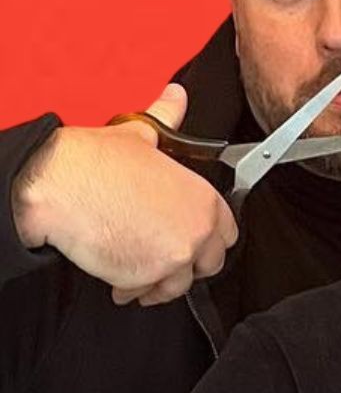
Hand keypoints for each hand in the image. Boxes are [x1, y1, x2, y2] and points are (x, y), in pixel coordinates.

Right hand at [13, 84, 238, 305]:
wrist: (60, 186)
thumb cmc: (97, 162)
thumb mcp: (142, 134)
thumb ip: (167, 119)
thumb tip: (176, 98)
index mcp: (204, 199)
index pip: (228, 233)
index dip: (208, 238)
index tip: (190, 239)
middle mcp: (197, 230)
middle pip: (209, 264)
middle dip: (186, 264)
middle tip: (160, 252)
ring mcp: (174, 257)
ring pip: (177, 286)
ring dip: (157, 280)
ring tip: (136, 265)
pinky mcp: (145, 277)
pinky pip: (144, 294)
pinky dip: (130, 290)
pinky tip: (118, 276)